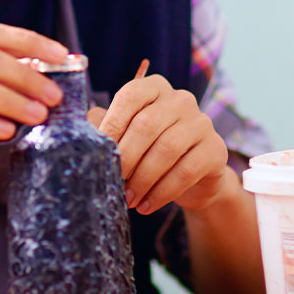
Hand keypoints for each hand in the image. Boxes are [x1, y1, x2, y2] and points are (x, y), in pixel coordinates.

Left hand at [88, 74, 228, 214]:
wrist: (193, 177)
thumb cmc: (149, 151)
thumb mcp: (126, 135)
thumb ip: (104, 127)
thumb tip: (77, 131)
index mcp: (154, 87)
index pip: (130, 96)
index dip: (112, 124)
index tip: (99, 152)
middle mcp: (181, 99)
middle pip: (147, 124)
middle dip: (126, 157)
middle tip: (113, 182)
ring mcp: (202, 122)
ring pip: (167, 149)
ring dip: (143, 178)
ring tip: (129, 199)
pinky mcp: (215, 149)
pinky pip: (186, 170)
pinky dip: (163, 192)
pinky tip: (148, 206)